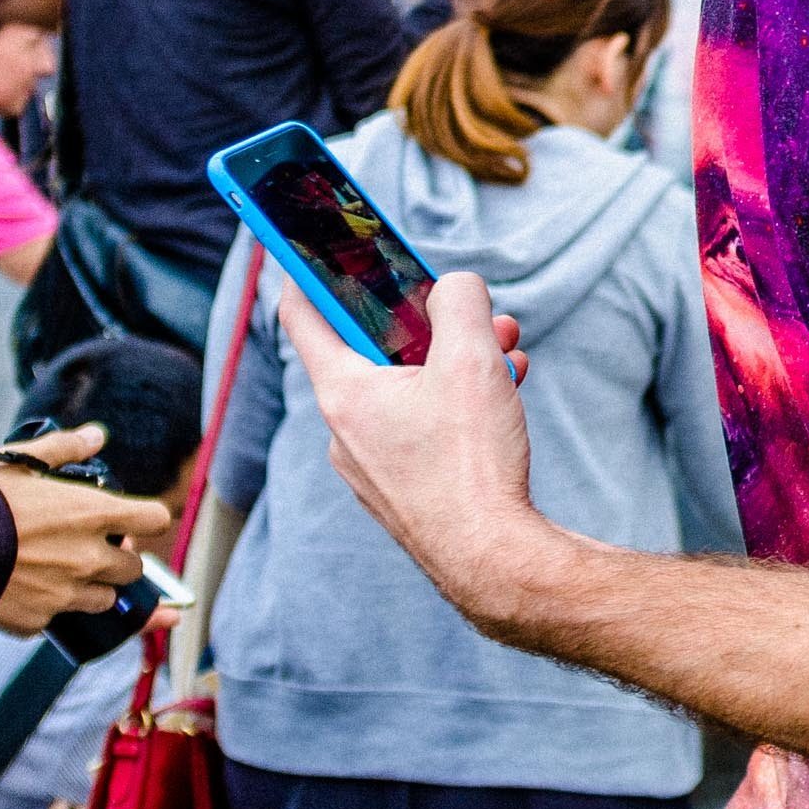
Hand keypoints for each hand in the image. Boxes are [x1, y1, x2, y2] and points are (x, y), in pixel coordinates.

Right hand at [0, 425, 174, 634]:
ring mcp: (65, 595)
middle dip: (120, 559)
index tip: (138, 520)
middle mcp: (88, 558)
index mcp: (93, 514)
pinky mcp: (38, 622)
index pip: (154, 519)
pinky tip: (27, 590)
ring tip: (63, 571)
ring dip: (93, 588)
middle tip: (92, 547)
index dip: (149, 518)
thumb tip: (96, 436)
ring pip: (103, 600)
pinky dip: (49, 607)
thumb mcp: (23, 462)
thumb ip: (65, 449)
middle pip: (134, 568)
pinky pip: (57, 618)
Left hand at [279, 273, 546, 627]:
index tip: (322, 246)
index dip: (310, 271)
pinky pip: (422, 426)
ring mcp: (372, 465)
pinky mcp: (402, 490)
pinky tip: (505, 395)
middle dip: (429, 322)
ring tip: (506, 354)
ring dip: (455, 361)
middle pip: (373, 349)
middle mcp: (345, 430)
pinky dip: (458, 403)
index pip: (302, 313)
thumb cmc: (472, 463)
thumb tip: (454, 288)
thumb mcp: (472, 356)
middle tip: (470, 313)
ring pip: (407, 388)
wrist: (494, 561)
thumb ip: (459, 301)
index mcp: (344, 390)